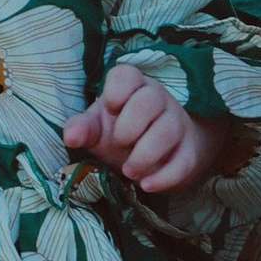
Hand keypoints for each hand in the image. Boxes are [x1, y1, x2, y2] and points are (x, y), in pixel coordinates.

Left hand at [62, 61, 219, 193]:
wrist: (160, 155)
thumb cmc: (124, 133)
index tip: (110, 110)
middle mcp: (158, 100)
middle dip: (128, 127)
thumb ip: (83, 128)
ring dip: (144, 155)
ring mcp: (177, 124)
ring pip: (168, 131)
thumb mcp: (99, 128)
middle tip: (118, 145)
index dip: (116, 92)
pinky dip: (164, 177)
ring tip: (128, 171)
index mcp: (132, 87)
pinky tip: (147, 185)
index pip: (127, 75)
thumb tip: (70, 137)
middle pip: (150, 100)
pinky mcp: (190, 151)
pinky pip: (184, 161)